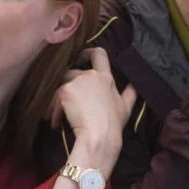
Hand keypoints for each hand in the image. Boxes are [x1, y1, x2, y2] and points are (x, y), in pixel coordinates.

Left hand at [49, 48, 136, 170]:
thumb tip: (135, 84)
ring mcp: (77, 82)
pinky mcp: (65, 91)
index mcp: (106, 78)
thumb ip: (130, 93)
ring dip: (58, 101)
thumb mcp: (126, 107)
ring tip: (60, 118)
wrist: (100, 135)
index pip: (100, 54)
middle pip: (73, 73)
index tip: (81, 57)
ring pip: (62, 86)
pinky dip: (54, 112)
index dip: (88, 52)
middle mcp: (91, 76)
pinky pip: (55, 99)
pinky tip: (56, 124)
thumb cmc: (113, 124)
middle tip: (66, 104)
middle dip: (68, 87)